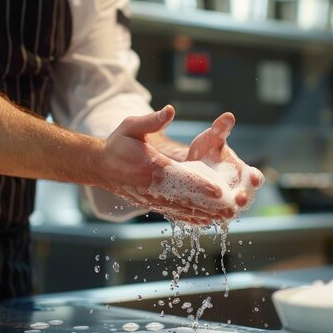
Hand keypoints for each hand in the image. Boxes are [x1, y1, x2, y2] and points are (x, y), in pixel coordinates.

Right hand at [100, 105, 233, 224]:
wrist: (101, 166)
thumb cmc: (118, 144)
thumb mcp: (130, 127)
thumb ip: (151, 120)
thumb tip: (170, 110)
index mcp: (150, 168)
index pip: (179, 178)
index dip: (200, 185)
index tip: (219, 190)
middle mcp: (152, 187)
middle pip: (185, 199)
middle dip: (209, 205)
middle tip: (231, 208)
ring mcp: (153, 199)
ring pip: (182, 210)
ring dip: (205, 214)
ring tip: (226, 217)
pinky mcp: (152, 204)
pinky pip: (175, 214)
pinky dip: (191, 218)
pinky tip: (206, 222)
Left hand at [186, 112, 263, 208]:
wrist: (187, 166)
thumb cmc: (205, 150)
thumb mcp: (211, 138)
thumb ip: (220, 130)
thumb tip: (228, 116)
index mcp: (243, 172)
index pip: (255, 177)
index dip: (256, 179)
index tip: (254, 178)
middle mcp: (237, 189)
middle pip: (246, 197)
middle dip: (244, 198)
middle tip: (240, 199)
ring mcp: (225, 202)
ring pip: (231, 210)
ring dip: (229, 211)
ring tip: (227, 213)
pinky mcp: (211, 211)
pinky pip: (214, 216)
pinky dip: (212, 217)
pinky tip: (207, 218)